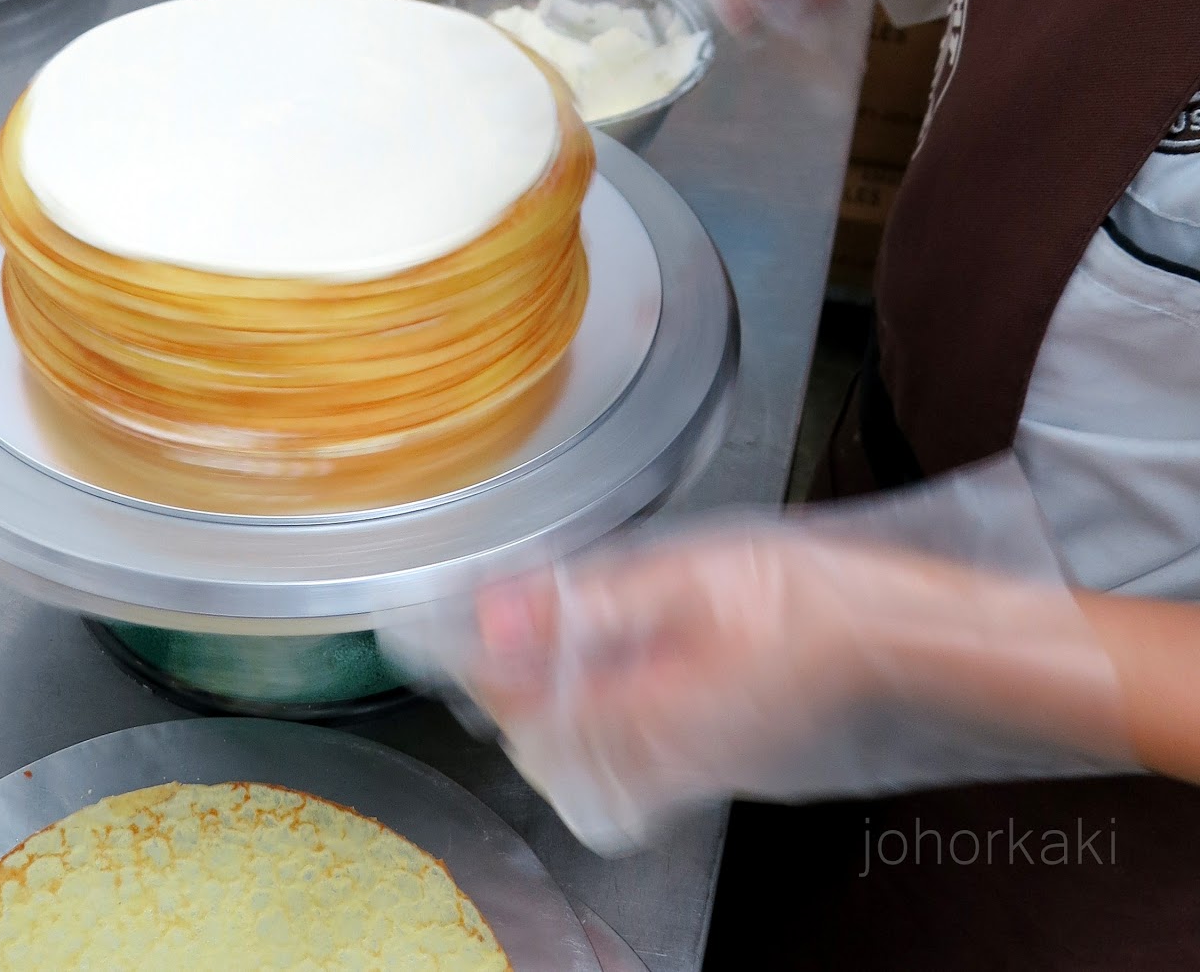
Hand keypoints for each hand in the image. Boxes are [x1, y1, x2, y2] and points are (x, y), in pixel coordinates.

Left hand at [397, 525, 1127, 854]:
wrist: (897, 634)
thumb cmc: (809, 593)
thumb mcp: (686, 573)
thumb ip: (587, 602)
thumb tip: (501, 614)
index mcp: (647, 709)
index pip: (521, 705)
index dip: (473, 662)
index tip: (440, 623)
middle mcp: (660, 754)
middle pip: (540, 743)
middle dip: (501, 686)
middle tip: (485, 622)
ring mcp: (687, 764)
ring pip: (577, 755)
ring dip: (541, 701)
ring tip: (533, 639)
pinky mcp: (709, 757)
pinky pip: (622, 757)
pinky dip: (588, 715)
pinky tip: (599, 665)